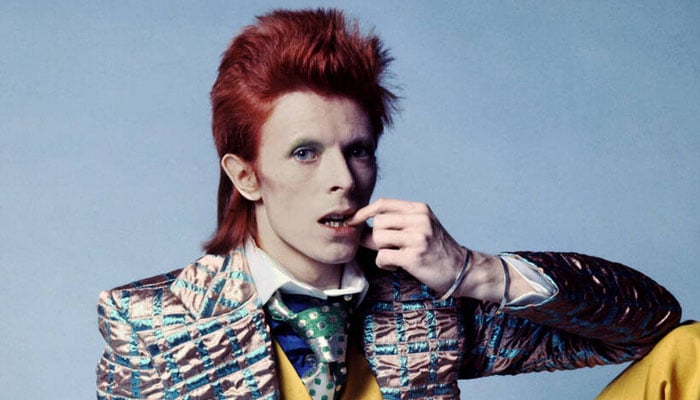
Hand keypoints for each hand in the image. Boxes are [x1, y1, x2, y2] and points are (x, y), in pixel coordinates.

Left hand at [347, 198, 468, 294]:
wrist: (461, 270)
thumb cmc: (435, 249)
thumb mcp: (421, 227)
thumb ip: (397, 222)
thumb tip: (360, 225)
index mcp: (419, 209)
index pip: (383, 203)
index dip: (363, 212)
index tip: (352, 221)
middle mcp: (419, 220)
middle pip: (377, 222)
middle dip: (375, 238)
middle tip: (388, 248)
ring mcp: (418, 238)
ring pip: (378, 238)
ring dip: (381, 252)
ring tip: (395, 257)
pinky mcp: (414, 257)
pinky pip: (382, 256)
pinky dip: (384, 264)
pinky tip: (397, 266)